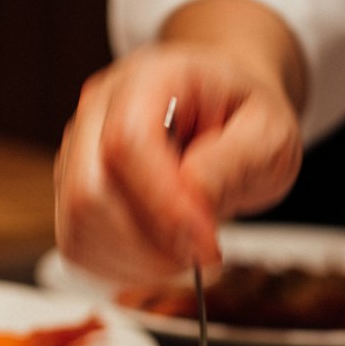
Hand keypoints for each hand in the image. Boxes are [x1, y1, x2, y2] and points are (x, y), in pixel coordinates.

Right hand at [55, 0, 304, 283]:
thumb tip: (193, 195)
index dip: (163, 203)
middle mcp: (100, 109)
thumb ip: (236, 160)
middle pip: (89, 189)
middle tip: (203, 255)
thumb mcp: (270, 133)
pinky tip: (162, 259)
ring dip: (136, 260)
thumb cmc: (243, 117)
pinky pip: (78, 244)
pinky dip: (120, 267)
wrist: (224, 111)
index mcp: (150, 78)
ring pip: (79, 224)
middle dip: (150, 242)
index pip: (128, 141)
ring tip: (188, 256)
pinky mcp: (74, 189)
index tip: (205, 243)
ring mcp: (79, 149)